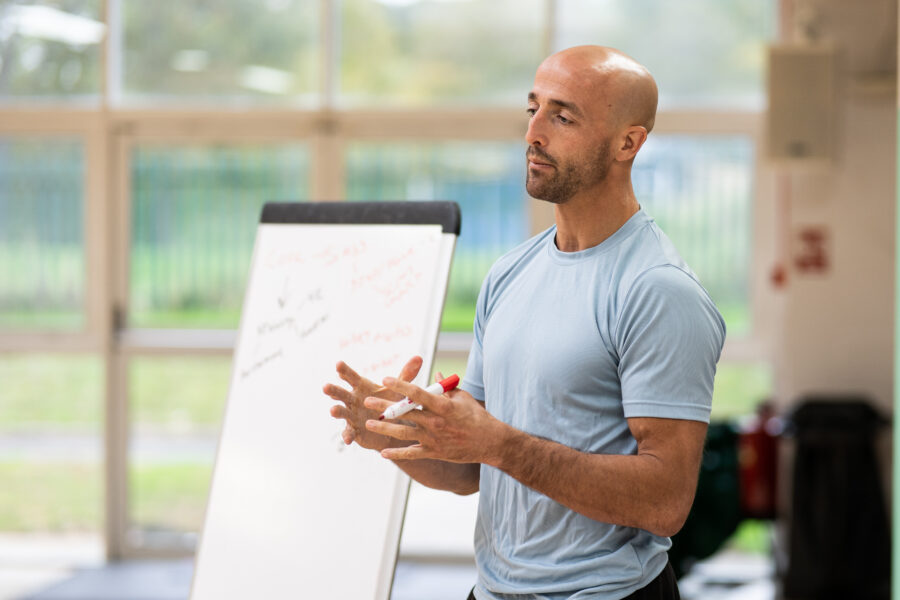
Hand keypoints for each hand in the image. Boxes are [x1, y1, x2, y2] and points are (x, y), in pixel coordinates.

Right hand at [323, 356, 421, 450]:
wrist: (391, 426)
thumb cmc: (390, 402)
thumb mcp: (397, 389)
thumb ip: (406, 375)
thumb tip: (419, 358)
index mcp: (361, 387)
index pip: (351, 377)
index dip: (345, 371)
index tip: (338, 364)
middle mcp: (353, 400)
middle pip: (341, 393)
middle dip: (333, 390)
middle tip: (326, 386)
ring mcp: (351, 415)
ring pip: (341, 412)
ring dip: (337, 411)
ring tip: (333, 411)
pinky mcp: (354, 430)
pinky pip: (349, 432)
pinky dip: (348, 435)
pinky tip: (348, 439)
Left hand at [364, 376, 503, 463]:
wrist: (490, 442)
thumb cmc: (477, 417)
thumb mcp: (463, 397)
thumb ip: (446, 387)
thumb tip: (436, 375)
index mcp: (442, 406)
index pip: (417, 393)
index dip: (399, 385)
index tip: (385, 379)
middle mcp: (435, 422)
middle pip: (405, 412)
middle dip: (384, 406)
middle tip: (367, 401)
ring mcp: (433, 438)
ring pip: (403, 433)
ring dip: (384, 429)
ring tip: (368, 424)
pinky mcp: (433, 452)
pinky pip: (412, 454)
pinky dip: (397, 454)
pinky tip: (383, 453)